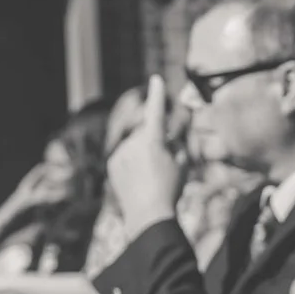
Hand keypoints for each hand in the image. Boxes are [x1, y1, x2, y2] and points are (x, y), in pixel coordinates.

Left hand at [107, 77, 181, 236]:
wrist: (148, 214)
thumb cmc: (170, 189)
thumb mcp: (182, 166)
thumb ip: (175, 147)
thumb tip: (168, 140)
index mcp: (152, 140)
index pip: (156, 112)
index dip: (156, 95)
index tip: (155, 79)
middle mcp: (133, 142)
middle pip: (146, 134)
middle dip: (155, 142)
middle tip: (164, 164)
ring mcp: (120, 153)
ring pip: (135, 145)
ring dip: (143, 155)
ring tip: (151, 177)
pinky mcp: (112, 164)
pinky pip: (125, 157)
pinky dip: (133, 164)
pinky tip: (140, 181)